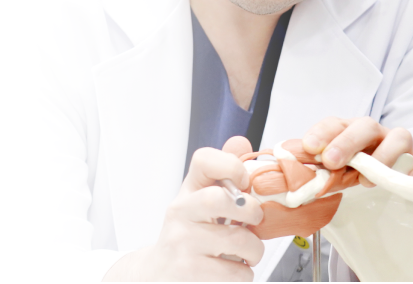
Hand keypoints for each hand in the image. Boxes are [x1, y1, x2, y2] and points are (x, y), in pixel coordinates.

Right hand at [103, 146, 263, 281]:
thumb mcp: (201, 200)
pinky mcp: (188, 275)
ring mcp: (182, 245)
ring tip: (247, 251)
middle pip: (220, 199)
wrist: (156, 275)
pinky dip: (244, 274)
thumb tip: (242, 143)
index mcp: (188, 191)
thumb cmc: (188, 234)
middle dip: (251, 211)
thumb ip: (224, 173)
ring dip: (254, 250)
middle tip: (255, 221)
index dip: (231, 164)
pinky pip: (235, 273)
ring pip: (237, 241)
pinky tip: (232, 268)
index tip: (245, 180)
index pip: (204, 160)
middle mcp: (180, 214)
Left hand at [301, 117, 412, 186]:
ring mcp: (403, 149)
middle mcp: (378, 136)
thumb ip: (319, 173)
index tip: (310, 146)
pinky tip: (412, 180)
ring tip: (368, 179)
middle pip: (366, 126)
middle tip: (332, 161)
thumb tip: (293, 175)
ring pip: (400, 136)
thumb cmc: (358, 177)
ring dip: (383, 154)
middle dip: (347, 141)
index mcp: (352, 133)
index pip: (336, 123)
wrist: (394, 190)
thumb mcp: (336, 175)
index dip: (323, 132)